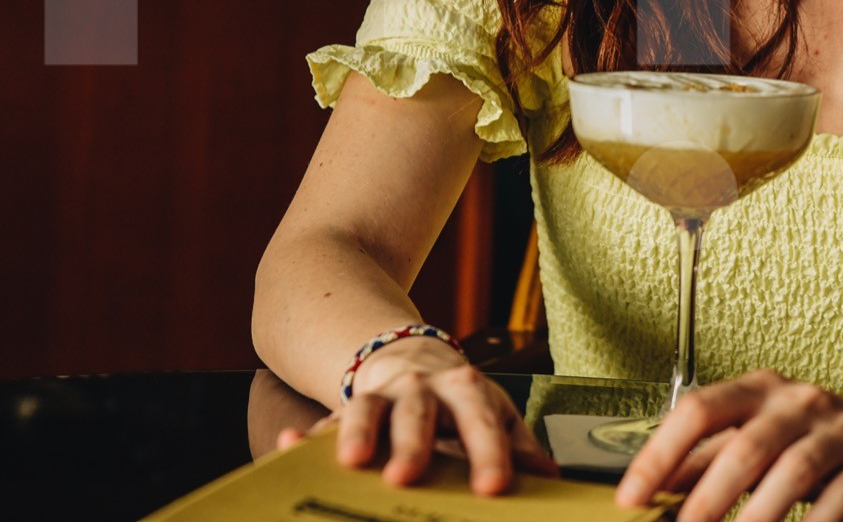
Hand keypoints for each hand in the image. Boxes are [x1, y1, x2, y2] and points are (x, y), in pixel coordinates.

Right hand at [275, 339, 558, 495]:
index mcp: (466, 390)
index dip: (490, 454)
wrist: (410, 355)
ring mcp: (381, 394)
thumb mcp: (492, 412)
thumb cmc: (458, 399)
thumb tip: (550, 478)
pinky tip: (291, 447)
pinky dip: (308, 436)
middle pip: (419, 413)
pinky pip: (326, 420)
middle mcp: (422, 387)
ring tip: (351, 460)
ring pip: (368, 409)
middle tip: (406, 477)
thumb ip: (518, 445)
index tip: (494, 486)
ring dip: (358, 432)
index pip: (482, 422)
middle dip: (413, 444)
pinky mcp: (347, 406)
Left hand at [614, 369, 842, 521]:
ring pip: (793, 470)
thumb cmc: (822, 438)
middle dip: (708, 496)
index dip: (661, 454)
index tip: (630, 495)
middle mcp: (796, 401)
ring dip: (759, 516)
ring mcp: (839, 429)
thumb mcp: (762, 437)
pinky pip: (842, 495)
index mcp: (758, 390)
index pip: (698, 411)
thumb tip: (654, 487)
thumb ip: (709, 459)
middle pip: (744, 444)